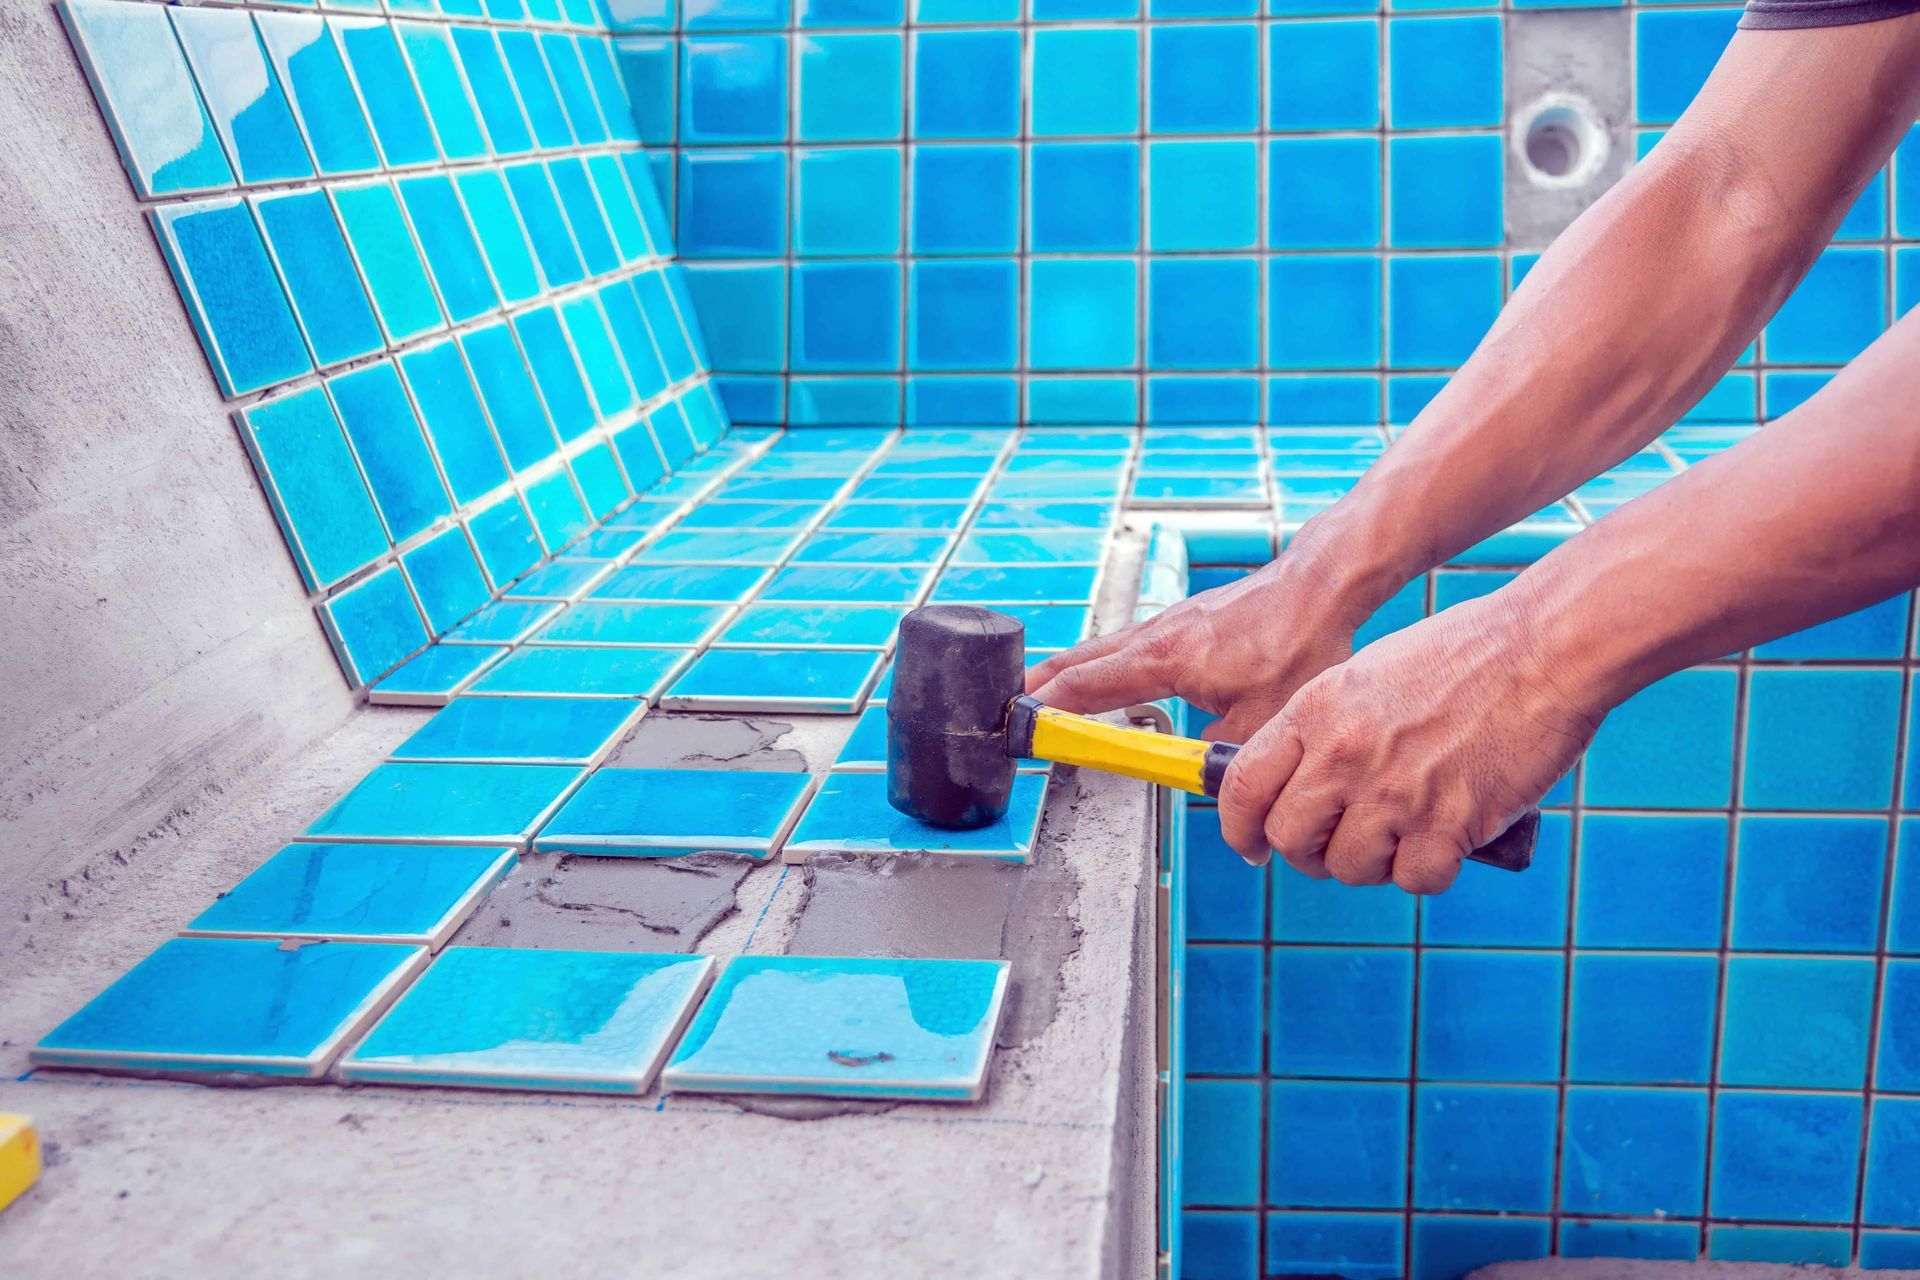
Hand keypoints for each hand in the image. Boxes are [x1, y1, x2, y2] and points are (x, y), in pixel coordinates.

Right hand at [1025, 533, 1375, 745]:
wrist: (1319, 586)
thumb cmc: (1297, 642)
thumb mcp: (1263, 719)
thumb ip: (1224, 756)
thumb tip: (1207, 779)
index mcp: (1162, 659)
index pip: (1084, 687)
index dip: (1047, 710)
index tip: (1019, 727)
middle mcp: (1154, 635)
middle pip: (1077, 661)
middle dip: (1039, 685)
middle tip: (1008, 709)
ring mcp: (1167, 623)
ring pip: (1101, 649)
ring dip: (1068, 672)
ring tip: (1043, 694)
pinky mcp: (1184, 620)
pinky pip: (1124, 643)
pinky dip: (1100, 662)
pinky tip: (1108, 676)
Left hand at [1218, 587, 1601, 893]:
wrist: (1542, 649)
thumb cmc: (1464, 655)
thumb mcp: (1365, 676)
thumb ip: (1325, 730)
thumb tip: (1300, 784)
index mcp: (1315, 712)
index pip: (1243, 788)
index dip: (1239, 829)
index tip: (1251, 846)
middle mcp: (1343, 755)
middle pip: (1290, 839)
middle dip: (1308, 853)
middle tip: (1338, 845)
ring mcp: (1393, 793)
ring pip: (1349, 868)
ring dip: (1373, 863)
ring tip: (1402, 832)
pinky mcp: (1447, 824)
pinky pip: (1414, 879)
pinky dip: (1428, 871)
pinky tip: (1445, 839)